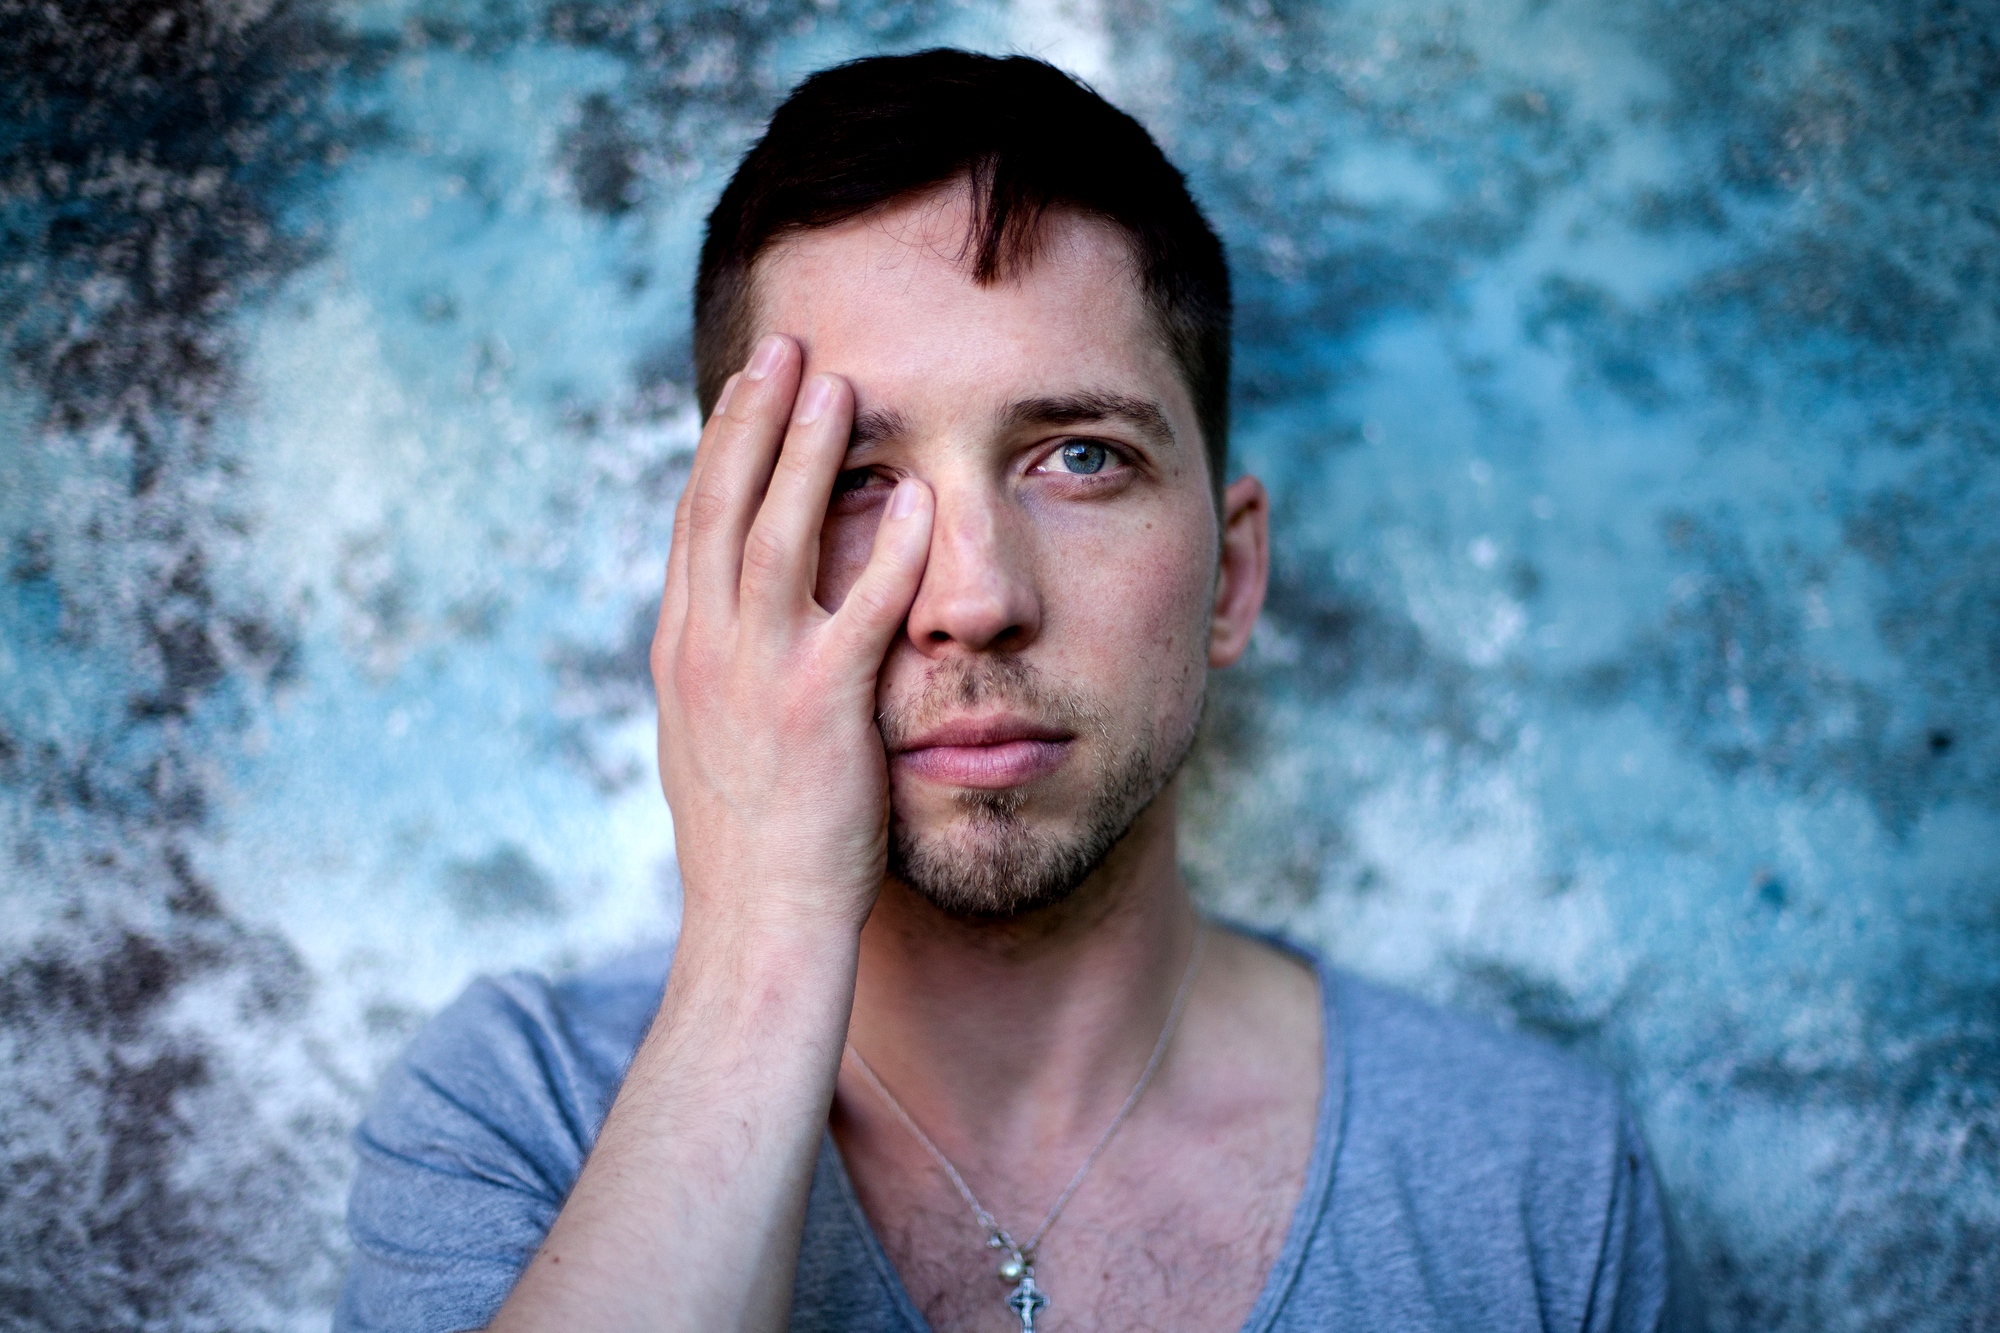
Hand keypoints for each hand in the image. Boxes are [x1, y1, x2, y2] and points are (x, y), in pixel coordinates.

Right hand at [652, 334, 933, 936]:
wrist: (758, 928)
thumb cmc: (751, 842)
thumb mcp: (715, 738)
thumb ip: (729, 667)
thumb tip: (742, 620)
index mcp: (682, 652)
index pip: (696, 523)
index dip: (721, 445)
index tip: (747, 384)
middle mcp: (706, 651)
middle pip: (723, 506)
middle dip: (753, 417)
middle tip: (785, 345)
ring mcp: (757, 677)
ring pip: (777, 536)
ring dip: (806, 453)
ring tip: (838, 384)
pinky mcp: (818, 710)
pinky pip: (858, 612)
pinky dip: (883, 551)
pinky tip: (912, 497)